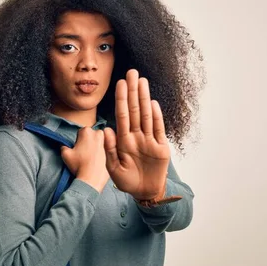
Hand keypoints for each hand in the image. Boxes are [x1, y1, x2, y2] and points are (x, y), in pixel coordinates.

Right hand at [61, 127, 108, 192]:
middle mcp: (98, 133)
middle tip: (85, 153)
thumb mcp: (65, 154)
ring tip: (91, 158)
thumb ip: (63, 146)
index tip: (79, 149)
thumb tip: (64, 146)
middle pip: (91, 135)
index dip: (78, 141)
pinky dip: (102, 153)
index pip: (81, 132)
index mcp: (86, 131)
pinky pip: (105, 149)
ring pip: (99, 142)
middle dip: (88, 142)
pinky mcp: (112, 150)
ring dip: (95, 146)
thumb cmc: (79, 165)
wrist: (92, 178)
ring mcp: (107, 141)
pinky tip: (97, 161)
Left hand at [104, 69, 169, 200]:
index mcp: (123, 140)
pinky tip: (152, 102)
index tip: (119, 83)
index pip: (122, 115)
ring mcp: (149, 140)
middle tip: (132, 72)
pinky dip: (156, 116)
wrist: (145, 193)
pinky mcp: (161, 147)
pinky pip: (158, 129)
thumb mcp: (114, 168)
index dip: (121, 99)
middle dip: (132, 91)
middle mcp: (136, 136)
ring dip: (144, 98)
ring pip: (146, 115)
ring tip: (142, 81)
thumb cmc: (127, 181)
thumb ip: (109, 150)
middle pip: (134, 110)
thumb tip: (106, 130)